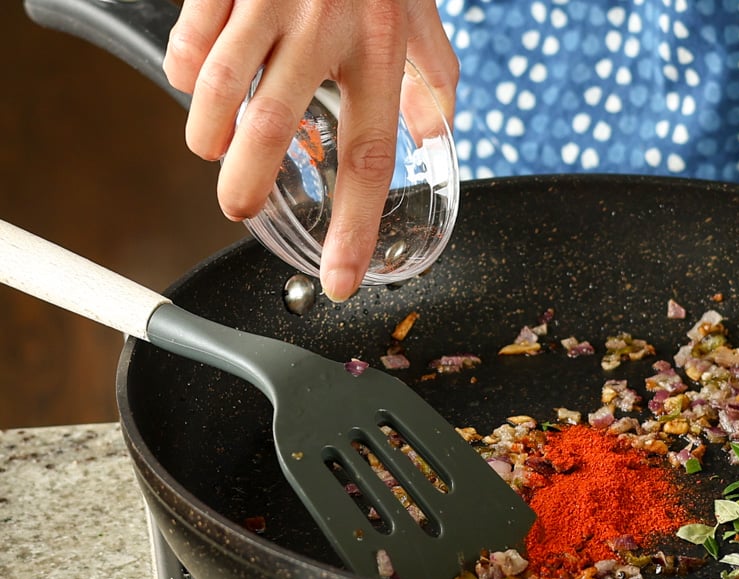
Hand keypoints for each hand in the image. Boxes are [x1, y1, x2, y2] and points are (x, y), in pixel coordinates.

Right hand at [163, 0, 458, 300]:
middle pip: (275, 129)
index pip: (369, 158)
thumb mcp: (421, 15)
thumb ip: (434, 76)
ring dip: (209, 132)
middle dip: (247, 184)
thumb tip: (439, 131)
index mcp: (380, 52)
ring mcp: (270, 1)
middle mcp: (325, 31)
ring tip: (212, 152)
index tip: (339, 280)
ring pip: (221, 86)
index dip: (354, 228)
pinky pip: (193, 35)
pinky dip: (187, 68)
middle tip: (239, 210)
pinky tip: (196, 81)